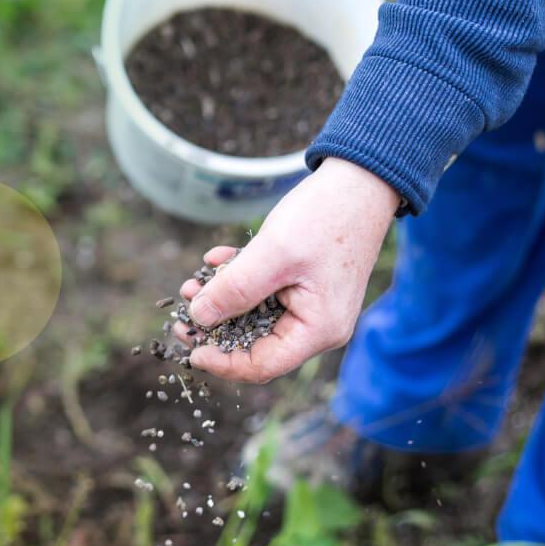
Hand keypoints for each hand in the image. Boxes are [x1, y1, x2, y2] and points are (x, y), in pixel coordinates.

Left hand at [174, 158, 398, 383]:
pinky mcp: (304, 284)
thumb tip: (199, 318)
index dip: (221, 361)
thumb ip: (235, 289)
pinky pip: (264, 292)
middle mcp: (317, 325)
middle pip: (256, 342)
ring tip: (194, 280)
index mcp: (318, 329)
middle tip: (183, 308)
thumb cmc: (326, 216)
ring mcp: (311, 304)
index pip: (262, 365)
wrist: (360, 180)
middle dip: (216, 325)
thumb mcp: (273, 254)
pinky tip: (218, 258)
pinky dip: (240, 278)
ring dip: (223, 298)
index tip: (189, 347)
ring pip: (255, 315)